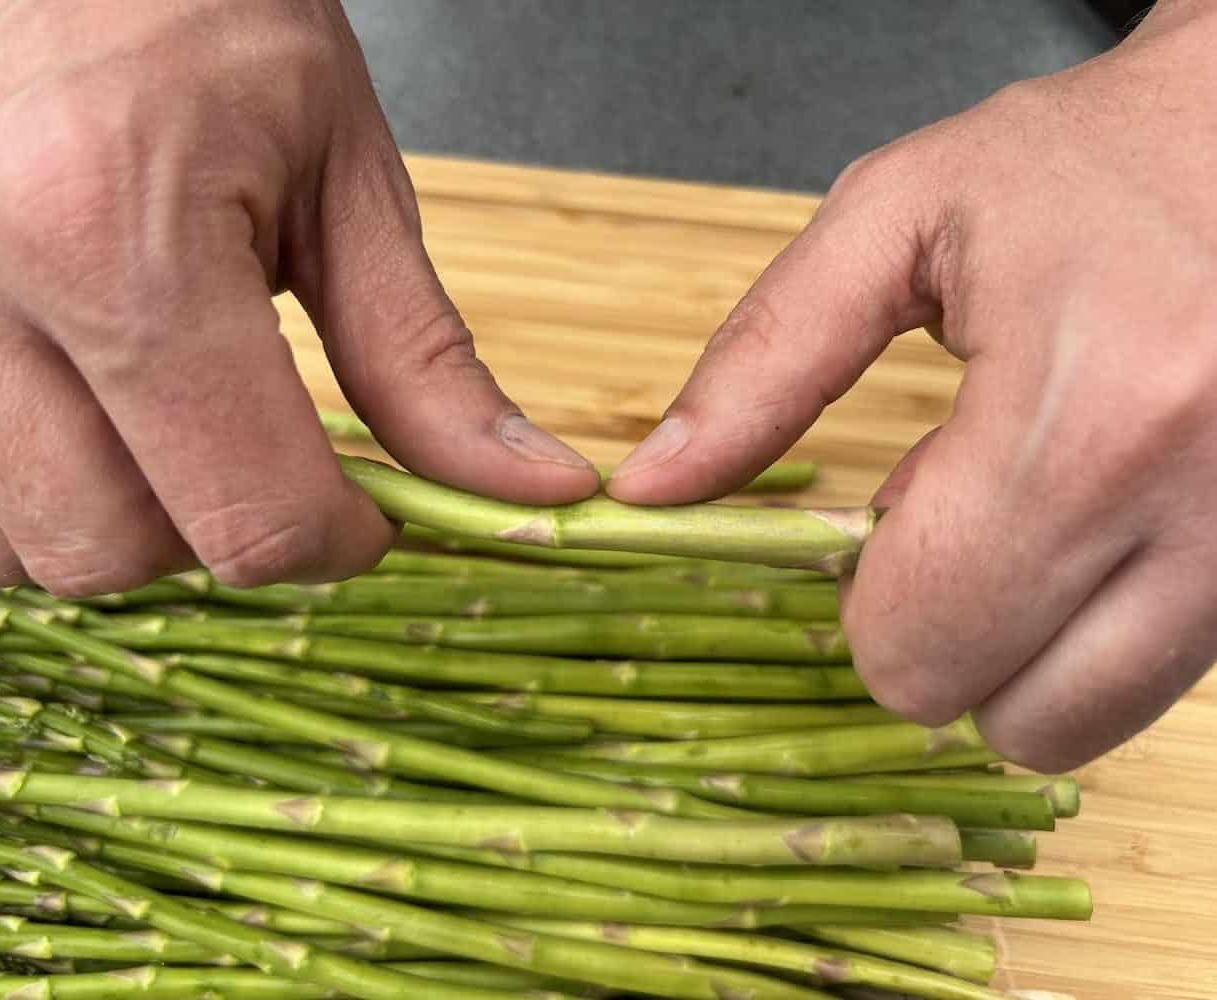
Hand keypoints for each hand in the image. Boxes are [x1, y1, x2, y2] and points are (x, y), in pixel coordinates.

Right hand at [0, 0, 596, 594]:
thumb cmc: (197, 7)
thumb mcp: (340, 170)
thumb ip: (420, 356)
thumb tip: (524, 486)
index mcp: (111, 234)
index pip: (245, 510)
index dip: (337, 543)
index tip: (367, 515)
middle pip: (111, 551)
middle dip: (218, 538)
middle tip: (267, 461)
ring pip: (4, 546)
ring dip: (113, 526)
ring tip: (169, 431)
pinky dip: (18, 493)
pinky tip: (74, 413)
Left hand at [606, 0, 1216, 770]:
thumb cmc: (1091, 158)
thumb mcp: (898, 221)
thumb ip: (765, 361)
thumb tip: (651, 487)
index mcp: (1086, 422)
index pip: (918, 647)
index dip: (867, 607)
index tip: (879, 527)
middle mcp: (1202, 512)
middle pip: (1010, 718)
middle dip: (944, 640)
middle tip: (955, 523)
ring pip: (1097, 722)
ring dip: (1030, 649)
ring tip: (1033, 513)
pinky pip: (1167, 675)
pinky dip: (1107, 627)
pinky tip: (1100, 519)